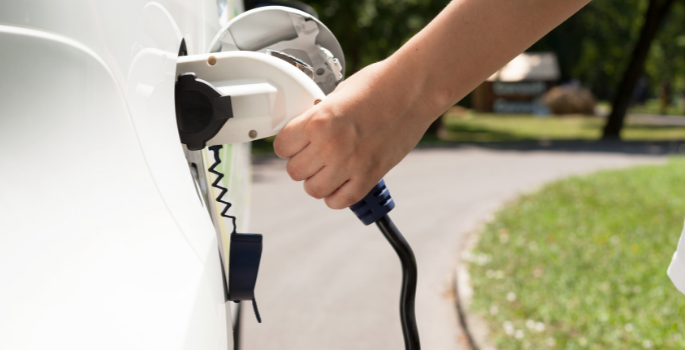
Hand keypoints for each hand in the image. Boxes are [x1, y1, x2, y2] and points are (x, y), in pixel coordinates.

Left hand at [273, 60, 434, 208]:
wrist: (414, 90)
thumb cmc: (380, 84)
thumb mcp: (337, 94)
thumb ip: (319, 117)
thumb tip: (307, 130)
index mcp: (318, 121)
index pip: (281, 147)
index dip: (288, 144)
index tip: (296, 143)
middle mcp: (330, 146)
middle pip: (294, 171)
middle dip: (302, 162)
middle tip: (314, 154)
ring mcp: (350, 165)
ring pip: (313, 189)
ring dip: (318, 180)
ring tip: (328, 168)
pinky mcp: (368, 177)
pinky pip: (339, 201)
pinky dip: (337, 195)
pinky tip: (342, 181)